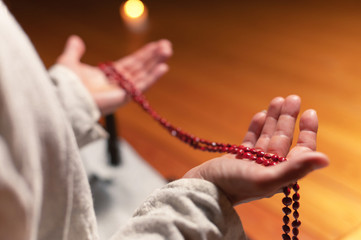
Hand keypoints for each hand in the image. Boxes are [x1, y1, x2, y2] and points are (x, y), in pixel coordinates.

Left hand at [57, 35, 171, 114]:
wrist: (64, 98)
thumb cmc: (65, 84)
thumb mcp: (69, 62)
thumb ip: (74, 51)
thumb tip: (76, 39)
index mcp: (108, 76)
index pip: (131, 63)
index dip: (143, 54)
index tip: (155, 45)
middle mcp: (117, 84)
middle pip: (140, 68)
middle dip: (153, 56)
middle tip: (167, 46)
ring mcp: (121, 91)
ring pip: (143, 75)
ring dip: (156, 63)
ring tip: (168, 51)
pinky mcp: (123, 98)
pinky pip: (141, 86)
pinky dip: (153, 77)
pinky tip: (163, 68)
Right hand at [183, 95, 328, 204]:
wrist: (202, 189)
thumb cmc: (232, 185)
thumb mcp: (264, 178)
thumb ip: (294, 169)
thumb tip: (325, 160)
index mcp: (279, 175)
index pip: (300, 151)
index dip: (307, 132)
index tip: (310, 112)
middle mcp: (268, 169)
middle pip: (283, 139)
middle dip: (288, 118)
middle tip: (292, 97)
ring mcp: (252, 163)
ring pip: (267, 136)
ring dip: (273, 118)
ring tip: (277, 100)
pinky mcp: (237, 158)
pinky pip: (250, 139)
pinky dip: (256, 127)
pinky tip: (260, 114)